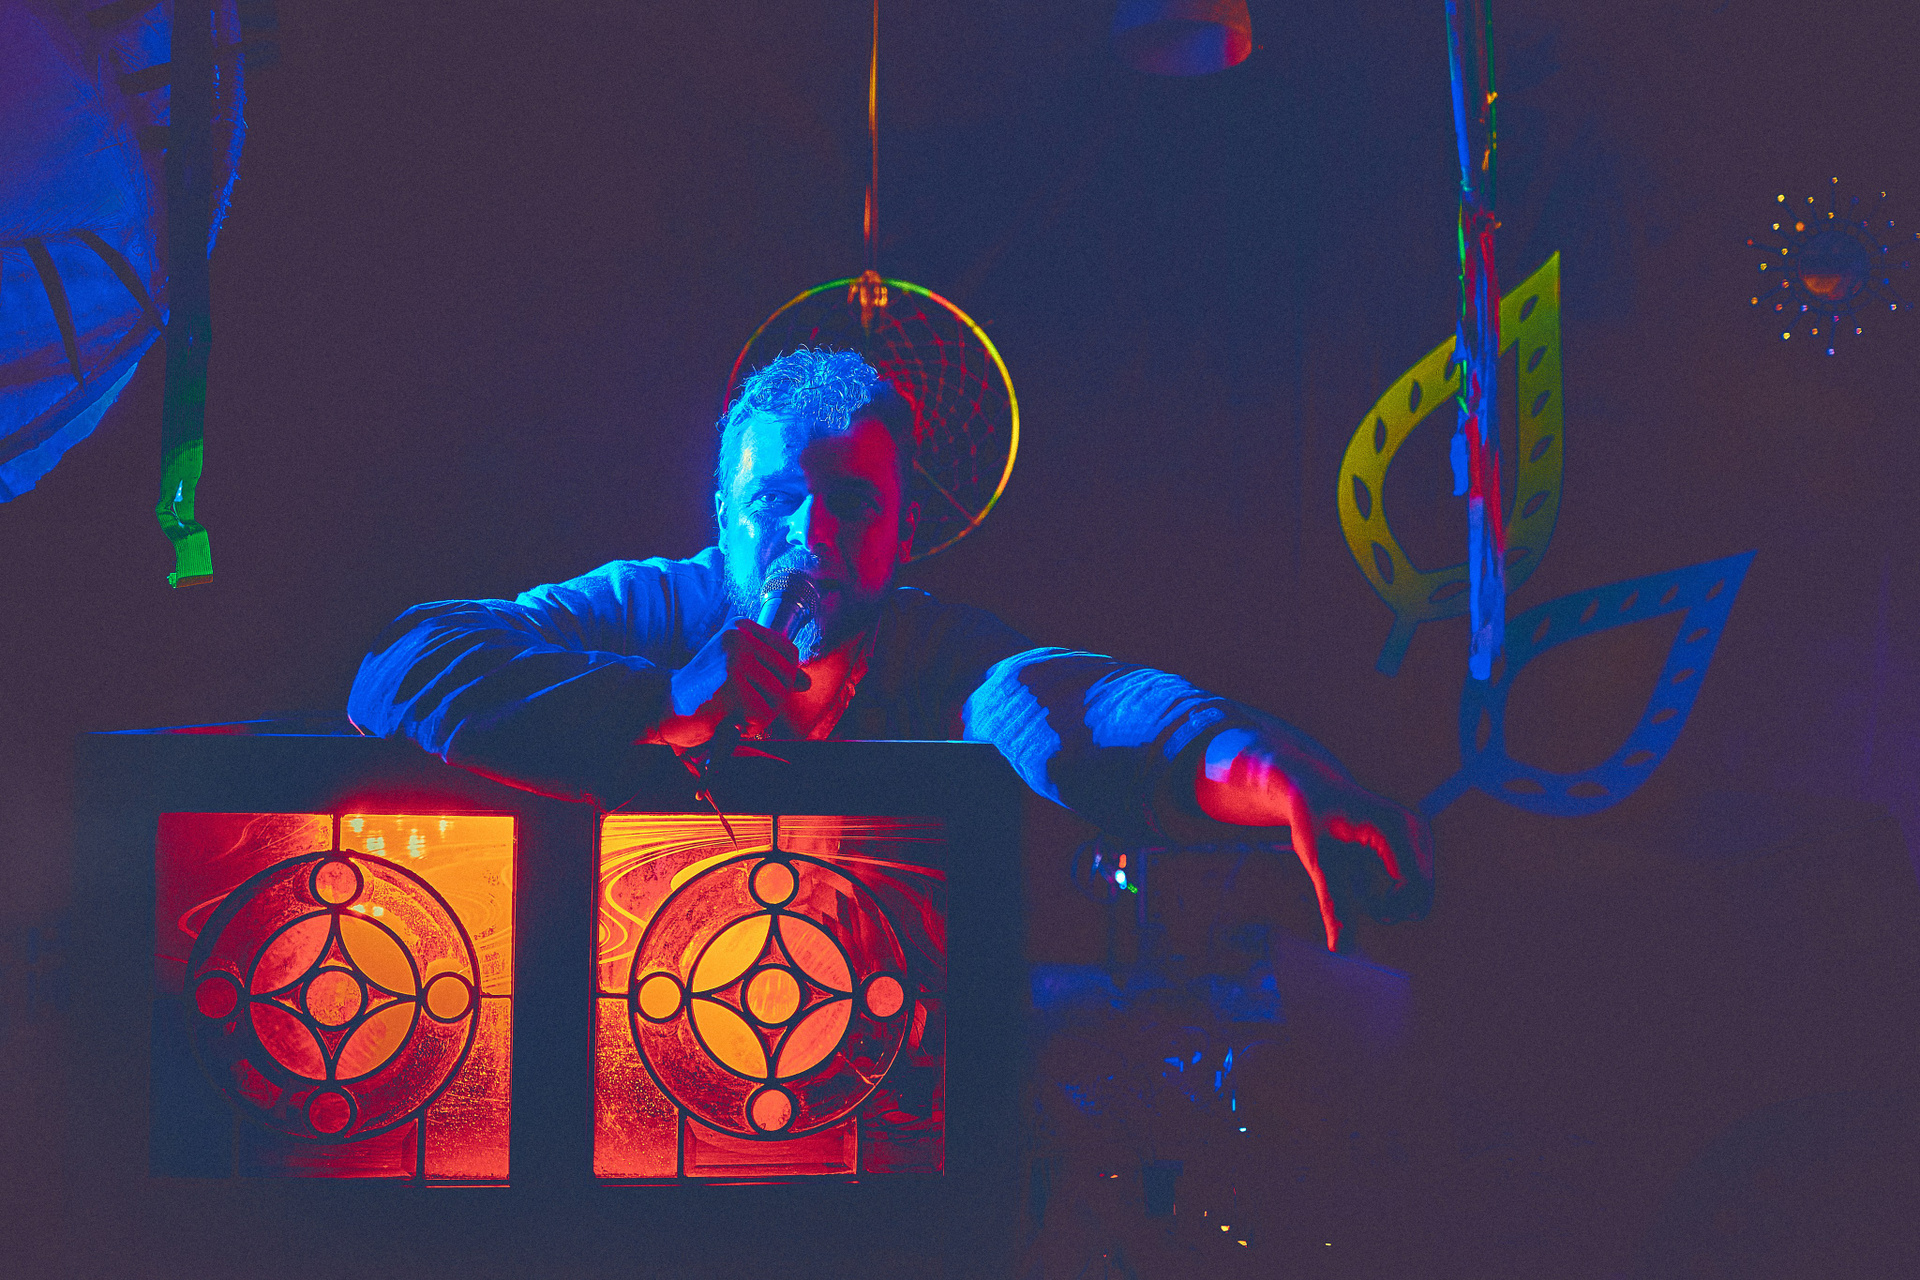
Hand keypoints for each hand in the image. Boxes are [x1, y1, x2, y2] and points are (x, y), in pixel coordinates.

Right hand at [645, 619, 810, 750]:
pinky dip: (750, 726)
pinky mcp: (729, 691)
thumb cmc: (705, 690)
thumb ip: (772, 672)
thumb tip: (805, 682)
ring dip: (761, 715)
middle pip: (786, 675)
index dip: (782, 676)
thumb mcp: (740, 670)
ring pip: (777, 698)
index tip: (756, 685)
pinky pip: (762, 716)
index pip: (788, 652)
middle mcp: (737, 640)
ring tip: (735, 711)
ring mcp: (732, 663)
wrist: (664, 707)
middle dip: (772, 698)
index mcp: (740, 628)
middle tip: (744, 703)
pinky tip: (730, 720)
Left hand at [1194, 727, 1434, 951]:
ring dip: (1391, 902)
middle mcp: (1416, 829)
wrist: (1314, 788)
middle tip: (1357, 902)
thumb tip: (1340, 949)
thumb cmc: (1314, 819)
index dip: (1391, 908)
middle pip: (1421, 893)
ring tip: (1358, 888)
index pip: (1414, 885)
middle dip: (1391, 908)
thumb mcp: (1318, 861)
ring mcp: (1420, 836)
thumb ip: (1333, 903)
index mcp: (1395, 827)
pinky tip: (1367, 880)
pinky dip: (1392, 893)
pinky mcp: (1417, 845)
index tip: (1362, 909)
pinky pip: (1415, 885)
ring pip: (1420, 893)